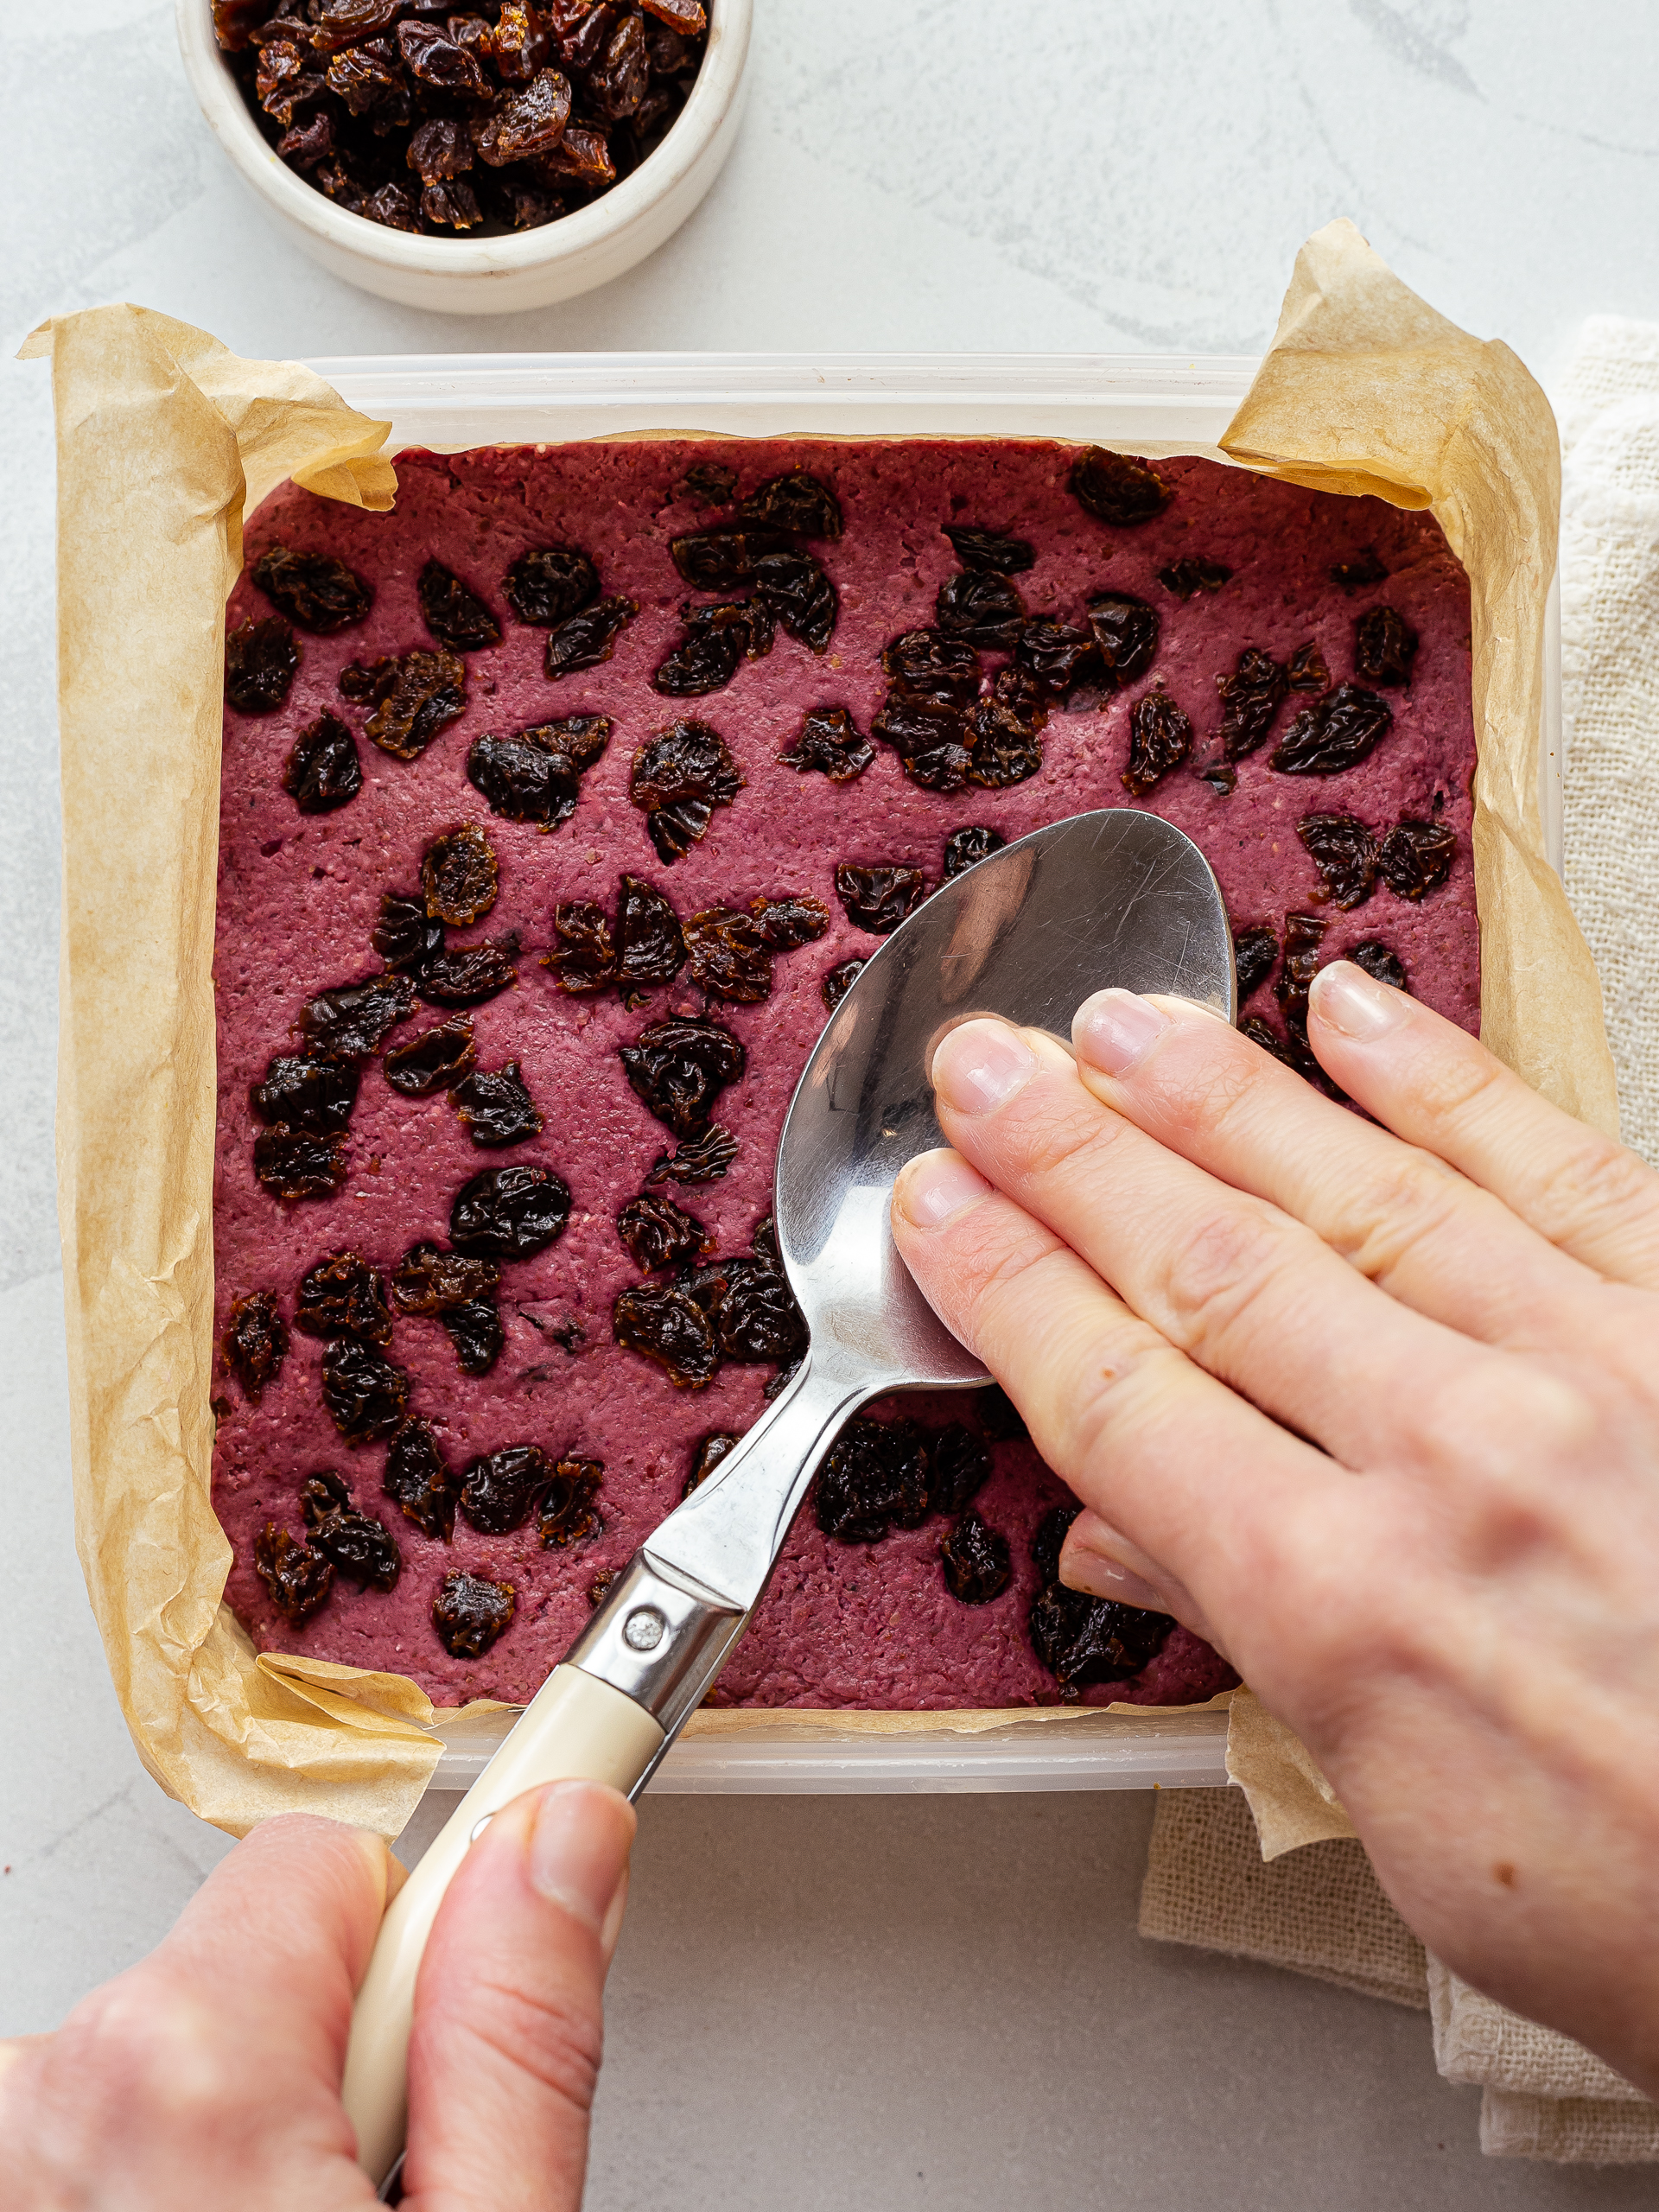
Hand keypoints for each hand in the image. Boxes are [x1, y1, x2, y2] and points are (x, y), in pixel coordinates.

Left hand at [0, 1780, 633, 2209]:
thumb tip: (562, 1836)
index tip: (527, 1847)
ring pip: (160, 2078)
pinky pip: (86, 2147)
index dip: (424, 1959)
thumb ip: (521, 2037)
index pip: (337, 1867)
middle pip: (240, 1977)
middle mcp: (43, 2100)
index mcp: (189, 2075)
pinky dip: (143, 2204)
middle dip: (319, 2075)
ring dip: (221, 2163)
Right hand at [890, 961, 1658, 2093]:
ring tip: (1118, 1023)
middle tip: (983, 1067)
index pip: (1118, 1401)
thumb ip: (1270, 1653)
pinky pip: (1550, 1162)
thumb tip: (1124, 1540)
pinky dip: (1443, 1080)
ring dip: (1217, 1093)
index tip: (937, 1210)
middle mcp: (1454, 1459)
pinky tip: (1353, 1009)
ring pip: (1356, 1190)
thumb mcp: (1415, 1836)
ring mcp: (1589, 1366)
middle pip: (1208, 1267)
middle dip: (1069, 1155)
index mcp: (1349, 1610)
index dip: (1007, 1288)